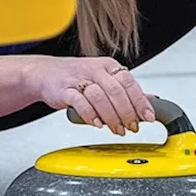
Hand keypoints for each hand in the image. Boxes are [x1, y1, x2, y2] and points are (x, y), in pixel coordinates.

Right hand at [24, 56, 154, 135]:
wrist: (45, 73)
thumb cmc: (77, 77)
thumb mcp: (104, 79)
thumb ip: (125, 91)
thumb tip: (151, 100)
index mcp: (108, 66)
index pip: (130, 82)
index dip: (140, 101)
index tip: (148, 117)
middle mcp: (96, 70)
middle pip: (117, 91)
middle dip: (127, 113)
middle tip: (131, 128)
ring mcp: (79, 78)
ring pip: (100, 97)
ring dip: (111, 117)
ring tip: (116, 129)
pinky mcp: (65, 89)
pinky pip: (80, 102)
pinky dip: (90, 115)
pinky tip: (96, 124)